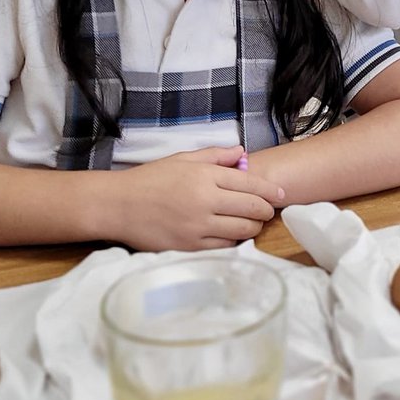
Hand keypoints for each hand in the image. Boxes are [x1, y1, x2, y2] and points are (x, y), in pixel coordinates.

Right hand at [109, 146, 284, 250]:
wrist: (118, 206)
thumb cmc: (150, 179)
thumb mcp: (183, 159)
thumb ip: (215, 156)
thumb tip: (242, 152)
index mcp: (205, 177)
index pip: (251, 185)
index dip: (270, 192)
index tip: (280, 196)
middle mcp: (206, 201)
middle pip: (253, 209)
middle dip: (266, 210)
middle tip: (268, 211)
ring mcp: (199, 227)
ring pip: (243, 230)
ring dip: (254, 227)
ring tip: (253, 223)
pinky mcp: (190, 247)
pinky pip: (225, 246)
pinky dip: (235, 240)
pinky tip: (234, 234)